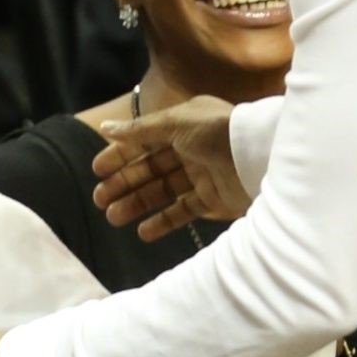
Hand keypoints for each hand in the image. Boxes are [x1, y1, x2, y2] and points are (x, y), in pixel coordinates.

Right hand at [92, 97, 245, 240]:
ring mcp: (202, 175)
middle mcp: (191, 148)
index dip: (120, 156)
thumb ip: (139, 131)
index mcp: (182, 125)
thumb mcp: (175, 123)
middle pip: (149, 169)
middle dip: (123, 184)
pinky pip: (182, 211)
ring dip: (137, 204)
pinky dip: (162, 222)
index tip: (97, 171)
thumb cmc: (217, 132)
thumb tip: (106, 128)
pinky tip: (142, 232)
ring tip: (113, 217)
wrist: (259, 155)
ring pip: (162, 192)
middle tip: (99, 200)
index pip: (144, 141)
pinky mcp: (213, 199)